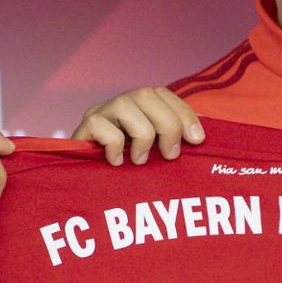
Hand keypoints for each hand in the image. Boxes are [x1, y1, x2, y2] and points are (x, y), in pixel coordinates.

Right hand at [71, 86, 204, 165]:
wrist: (88, 188)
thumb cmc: (128, 173)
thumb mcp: (156, 156)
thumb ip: (173, 142)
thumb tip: (200, 136)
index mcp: (139, 107)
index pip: (164, 94)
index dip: (184, 113)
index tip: (197, 140)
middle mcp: (119, 105)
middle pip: (146, 94)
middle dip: (167, 124)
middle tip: (170, 155)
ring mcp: (98, 113)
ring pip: (124, 105)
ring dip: (141, 135)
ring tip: (140, 160)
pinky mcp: (82, 129)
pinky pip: (100, 125)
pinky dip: (114, 146)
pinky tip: (116, 163)